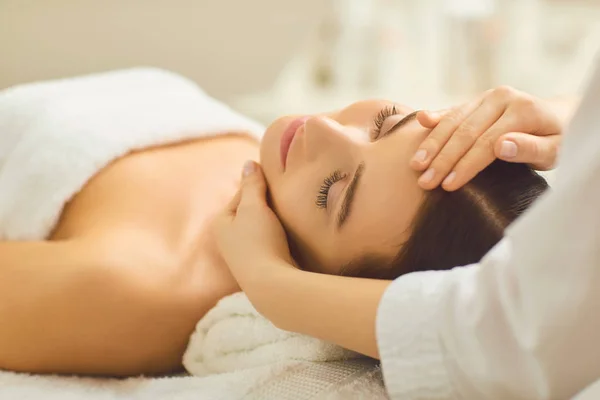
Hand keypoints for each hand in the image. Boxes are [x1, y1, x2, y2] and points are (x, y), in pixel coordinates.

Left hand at [213, 161, 294, 292]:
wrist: (272, 284)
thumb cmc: (259, 241)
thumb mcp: (253, 207)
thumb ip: (252, 184)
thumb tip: (248, 163)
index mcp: (221, 222)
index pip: (241, 193)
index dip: (260, 184)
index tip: (278, 178)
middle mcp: (229, 239)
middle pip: (252, 211)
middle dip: (268, 203)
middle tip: (288, 192)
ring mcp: (245, 254)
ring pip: (264, 227)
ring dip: (277, 219)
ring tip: (293, 211)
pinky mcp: (262, 265)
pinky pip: (272, 241)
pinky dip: (281, 235)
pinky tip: (294, 232)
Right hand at [410, 86, 562, 190]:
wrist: (558, 118)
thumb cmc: (556, 141)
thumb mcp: (555, 150)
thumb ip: (530, 148)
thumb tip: (501, 146)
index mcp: (522, 109)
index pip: (486, 142)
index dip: (466, 165)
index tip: (448, 185)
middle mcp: (501, 97)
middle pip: (465, 131)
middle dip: (442, 159)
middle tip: (424, 181)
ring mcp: (486, 97)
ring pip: (454, 120)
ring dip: (432, 143)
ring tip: (416, 164)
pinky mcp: (476, 100)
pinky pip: (453, 110)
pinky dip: (436, 117)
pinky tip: (421, 120)